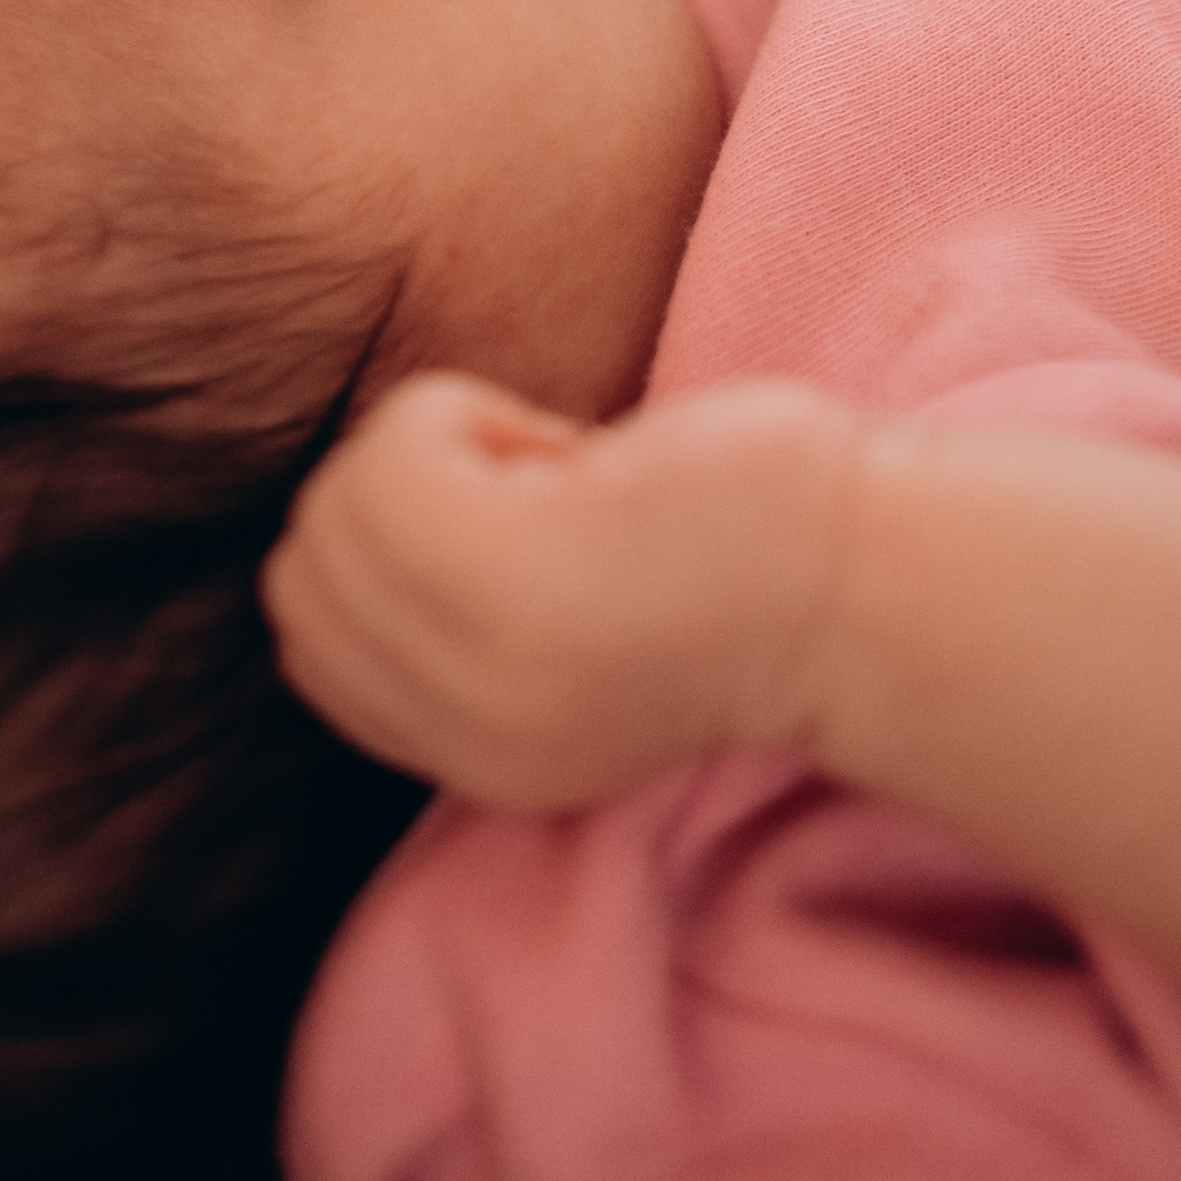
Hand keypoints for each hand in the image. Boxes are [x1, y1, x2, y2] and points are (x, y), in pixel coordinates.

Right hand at [262, 370, 864, 812]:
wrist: (876, 574)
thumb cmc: (746, 563)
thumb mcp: (574, 646)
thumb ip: (456, 634)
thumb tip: (339, 528)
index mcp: (488, 766)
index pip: (312, 651)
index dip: (379, 562)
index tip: (502, 530)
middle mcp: (471, 737)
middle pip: (304, 575)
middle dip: (386, 501)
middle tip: (526, 491)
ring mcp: (485, 660)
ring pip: (335, 509)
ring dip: (421, 452)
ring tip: (547, 467)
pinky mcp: (510, 573)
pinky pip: (387, 457)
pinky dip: (453, 414)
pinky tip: (565, 446)